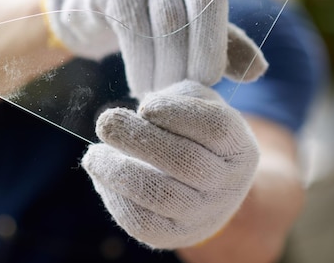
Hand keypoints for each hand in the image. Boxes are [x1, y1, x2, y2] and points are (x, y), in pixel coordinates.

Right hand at [45, 0, 291, 97]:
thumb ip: (227, 46)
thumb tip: (259, 71)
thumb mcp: (195, 31)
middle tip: (201, 88)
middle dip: (207, 49)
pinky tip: (142, 87)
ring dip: (170, 68)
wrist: (92, 3)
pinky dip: (142, 66)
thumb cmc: (156, 20)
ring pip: (168, 21)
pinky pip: (134, 30)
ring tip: (169, 100)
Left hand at [81, 80, 259, 248]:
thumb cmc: (196, 134)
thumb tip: (143, 110)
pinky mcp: (175, 234)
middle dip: (138, 139)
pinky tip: (101, 177)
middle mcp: (228, 183)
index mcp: (238, 146)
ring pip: (161, 195)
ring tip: (94, 155)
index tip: (144, 105)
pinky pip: (143, 222)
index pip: (214, 127)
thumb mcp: (198, 106)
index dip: (176, 113)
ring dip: (120, 172)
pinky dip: (115, 199)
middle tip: (106, 122)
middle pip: (184, 162)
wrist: (208, 188)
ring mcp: (204, 213)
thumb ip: (177, 98)